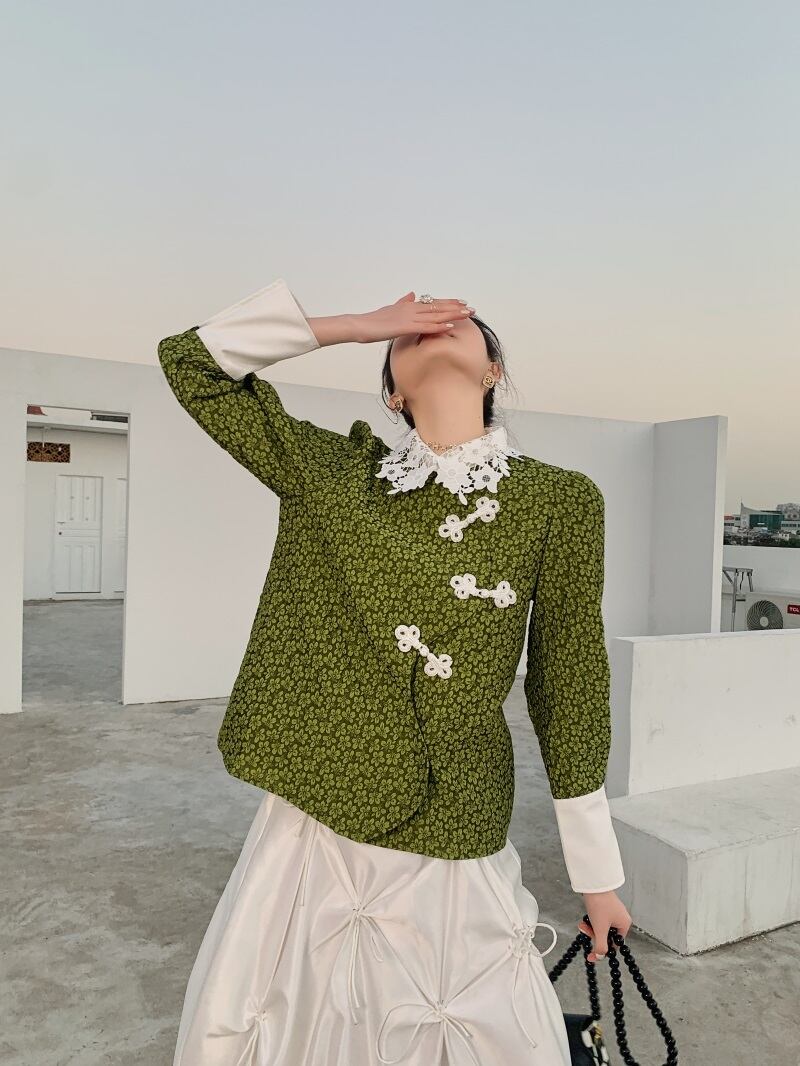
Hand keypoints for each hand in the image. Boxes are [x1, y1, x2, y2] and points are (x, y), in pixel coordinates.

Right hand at [353, 291, 474, 343]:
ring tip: (467, 314)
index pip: (432, 303)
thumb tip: (411, 294)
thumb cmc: (372, 321)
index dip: (448, 303)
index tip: (461, 303)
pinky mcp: (405, 327)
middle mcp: (411, 308)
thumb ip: (402, 302)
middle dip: (455, 307)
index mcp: (408, 305)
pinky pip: (426, 327)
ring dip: (453, 314)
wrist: (359, 325)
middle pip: (438, 307)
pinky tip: (451, 326)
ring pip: (435, 315)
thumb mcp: (390, 309)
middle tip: (471, 308)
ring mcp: (409, 317)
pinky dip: (439, 326)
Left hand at [579, 890, 631, 962]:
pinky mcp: (604, 906)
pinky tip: (584, 920)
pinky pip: (598, 919)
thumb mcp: (600, 929)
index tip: (591, 955)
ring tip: (582, 925)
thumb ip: (600, 946)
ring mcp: (613, 912)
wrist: (593, 884)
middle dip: (594, 935)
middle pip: (606, 936)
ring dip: (590, 928)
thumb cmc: (600, 904)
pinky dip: (590, 921)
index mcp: (624, 924)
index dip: (603, 950)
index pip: (614, 944)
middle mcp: (620, 918)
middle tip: (585, 932)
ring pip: (600, 927)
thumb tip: (599, 957)